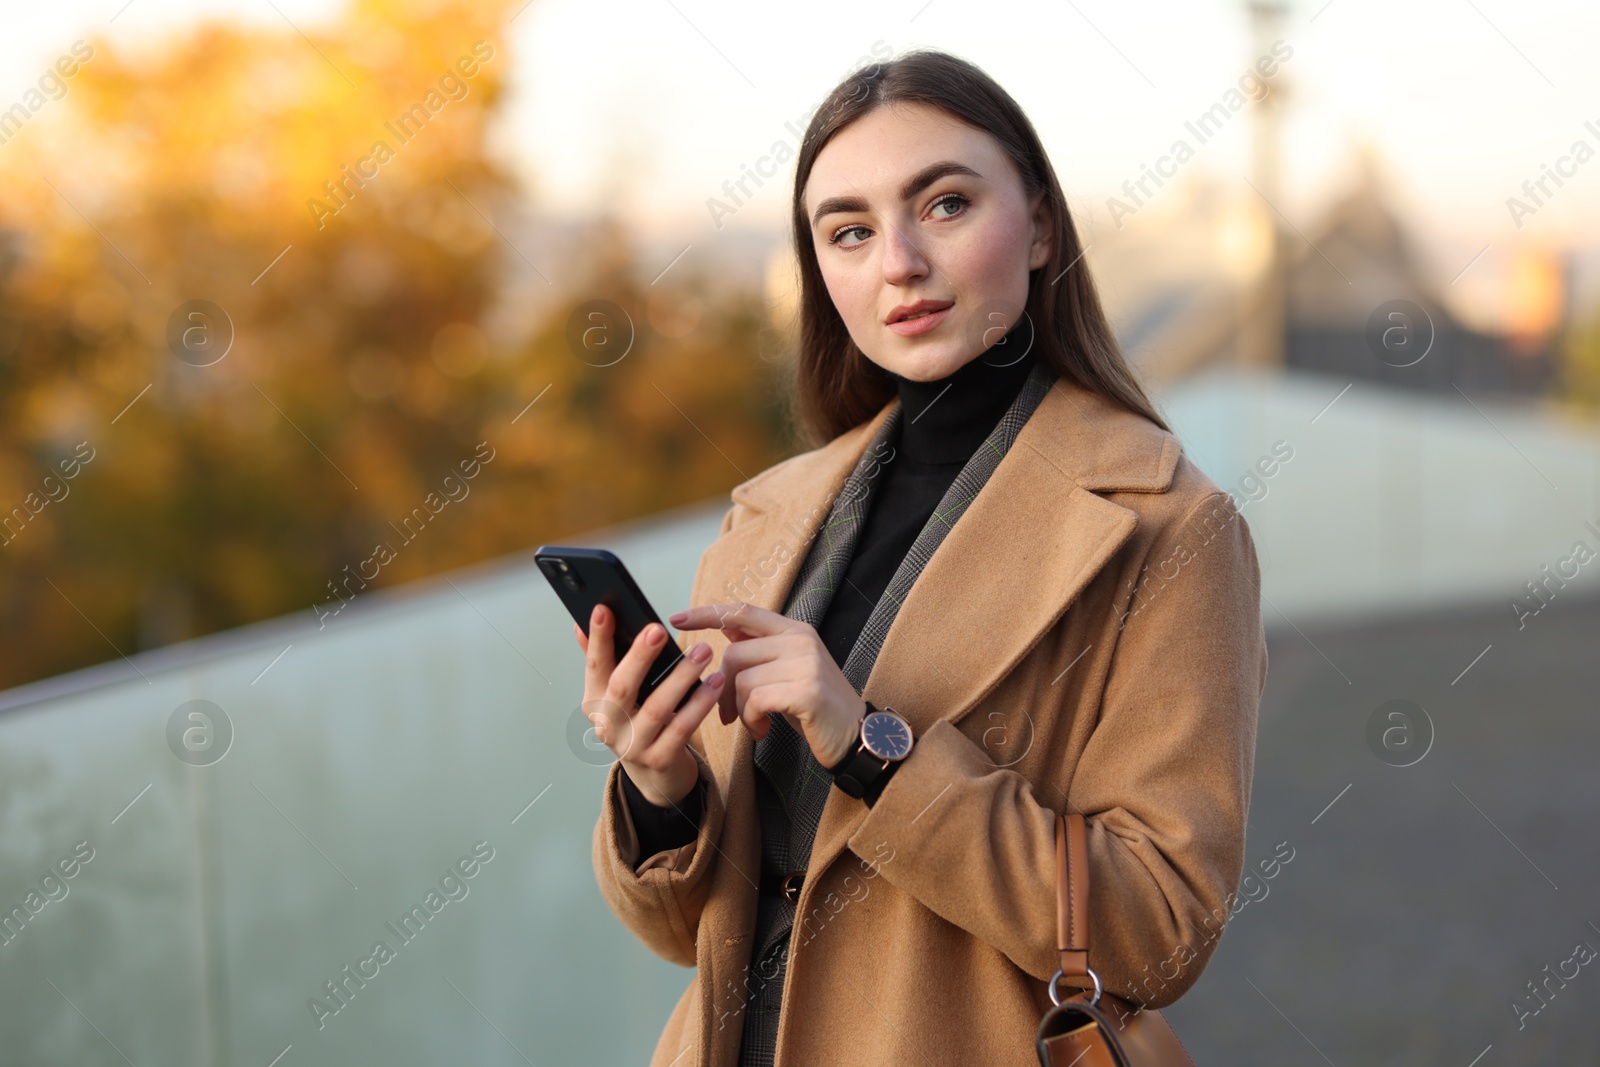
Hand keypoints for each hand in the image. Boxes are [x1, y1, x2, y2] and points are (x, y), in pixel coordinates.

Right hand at [575, 603, 724, 807]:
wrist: (655, 775)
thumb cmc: (638, 722)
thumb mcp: (616, 695)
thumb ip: (601, 660)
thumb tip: (581, 624)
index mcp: (595, 702)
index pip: (594, 664)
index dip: (598, 638)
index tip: (603, 608)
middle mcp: (608, 725)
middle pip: (622, 686)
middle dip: (639, 655)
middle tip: (658, 629)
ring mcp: (632, 746)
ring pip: (657, 707)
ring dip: (681, 676)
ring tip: (702, 651)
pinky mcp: (660, 760)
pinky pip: (682, 728)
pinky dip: (700, 704)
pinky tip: (715, 683)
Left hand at [669, 602, 865, 768]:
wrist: (855, 734)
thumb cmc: (815, 706)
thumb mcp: (787, 669)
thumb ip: (760, 647)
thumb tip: (725, 627)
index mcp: (794, 630)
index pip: (743, 611)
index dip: (707, 613)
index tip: (677, 618)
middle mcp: (800, 640)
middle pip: (735, 653)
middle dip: (722, 688)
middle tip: (728, 714)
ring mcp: (805, 663)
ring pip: (742, 680)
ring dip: (739, 710)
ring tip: (754, 723)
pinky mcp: (806, 690)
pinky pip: (756, 700)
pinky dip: (751, 720)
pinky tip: (763, 730)